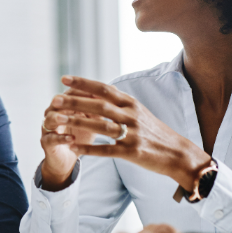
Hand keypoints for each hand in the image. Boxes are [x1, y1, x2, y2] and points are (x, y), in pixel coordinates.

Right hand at [40, 86, 101, 189]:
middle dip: (69, 101)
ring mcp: (48, 128)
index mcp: (64, 105)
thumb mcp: (91, 120)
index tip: (98, 93)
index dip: (83, 91)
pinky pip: (51, 139)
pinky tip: (71, 138)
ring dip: (59, 118)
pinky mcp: (46, 143)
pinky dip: (61, 138)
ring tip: (69, 119)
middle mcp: (53, 113)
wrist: (68, 158)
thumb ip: (99, 106)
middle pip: (58, 103)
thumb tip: (114, 89)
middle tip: (82, 100)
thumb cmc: (80, 135)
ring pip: (50, 119)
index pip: (71, 93)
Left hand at [55, 76, 211, 189]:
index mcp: (131, 103)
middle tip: (54, 99)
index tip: (64, 79)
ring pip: (100, 126)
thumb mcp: (138, 112)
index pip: (104, 89)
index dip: (83, 83)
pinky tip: (72, 147)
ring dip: (77, 123)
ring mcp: (131, 134)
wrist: (177, 153)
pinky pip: (106, 150)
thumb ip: (119, 103)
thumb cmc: (154, 132)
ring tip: (57, 121)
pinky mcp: (131, 152)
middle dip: (74, 102)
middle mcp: (131, 115)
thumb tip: (97, 92)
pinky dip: (88, 148)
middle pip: (98, 105)